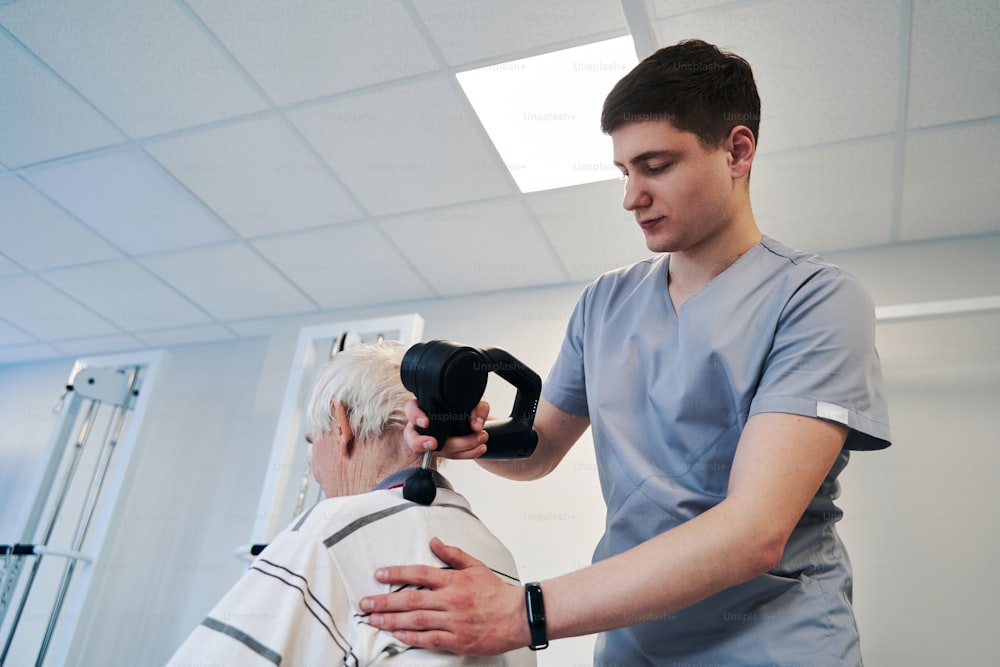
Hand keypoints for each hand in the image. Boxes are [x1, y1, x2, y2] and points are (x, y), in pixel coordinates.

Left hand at [360, 538, 528, 654]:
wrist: (518, 616)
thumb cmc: (496, 592)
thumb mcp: (476, 566)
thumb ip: (453, 555)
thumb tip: (434, 541)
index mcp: (454, 580)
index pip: (420, 573)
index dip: (397, 573)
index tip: (379, 575)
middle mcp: (451, 600)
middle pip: (412, 599)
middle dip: (385, 601)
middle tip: (365, 603)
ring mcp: (453, 621)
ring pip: (416, 620)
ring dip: (392, 620)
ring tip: (374, 619)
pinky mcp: (457, 640)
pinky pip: (430, 639)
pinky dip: (411, 637)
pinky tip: (397, 634)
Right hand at [403, 399, 489, 459]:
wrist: (476, 417)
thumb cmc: (468, 405)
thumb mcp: (474, 401)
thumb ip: (477, 408)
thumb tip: (476, 425)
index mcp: (426, 407)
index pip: (411, 408)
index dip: (415, 416)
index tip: (425, 422)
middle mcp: (425, 426)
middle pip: (414, 437)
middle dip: (421, 443)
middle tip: (434, 443)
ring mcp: (433, 440)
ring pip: (434, 450)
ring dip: (456, 448)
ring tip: (477, 442)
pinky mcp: (445, 450)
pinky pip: (452, 455)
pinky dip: (468, 453)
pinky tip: (480, 448)